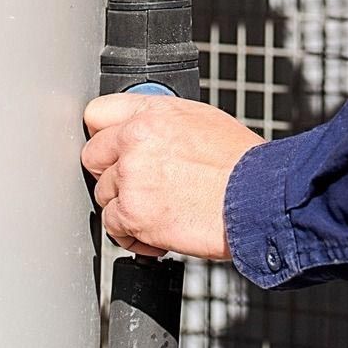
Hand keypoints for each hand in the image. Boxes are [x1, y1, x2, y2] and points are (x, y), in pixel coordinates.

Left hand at [82, 94, 263, 259]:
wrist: (255, 195)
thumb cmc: (237, 160)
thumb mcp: (198, 117)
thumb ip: (160, 120)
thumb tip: (144, 130)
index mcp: (149, 112)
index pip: (96, 114)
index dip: (104, 134)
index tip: (108, 148)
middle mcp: (134, 140)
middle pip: (91, 156)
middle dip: (110, 172)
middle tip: (135, 184)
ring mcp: (131, 177)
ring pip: (103, 194)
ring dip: (124, 206)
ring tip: (155, 210)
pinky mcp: (133, 213)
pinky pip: (113, 227)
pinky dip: (132, 235)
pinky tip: (155, 230)